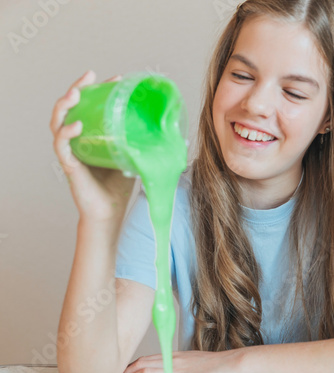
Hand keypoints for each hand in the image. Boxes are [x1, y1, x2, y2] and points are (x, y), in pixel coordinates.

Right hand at [49, 70, 135, 221]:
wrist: (110, 213)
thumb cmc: (119, 188)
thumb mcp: (136, 158)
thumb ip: (149, 146)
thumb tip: (180, 135)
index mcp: (92, 137)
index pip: (90, 108)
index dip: (99, 90)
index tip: (115, 78)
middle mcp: (78, 142)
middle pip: (70, 109)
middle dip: (76, 89)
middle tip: (88, 77)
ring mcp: (72, 153)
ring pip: (58, 123)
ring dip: (64, 106)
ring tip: (75, 94)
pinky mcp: (69, 166)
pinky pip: (61, 146)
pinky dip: (66, 134)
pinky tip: (76, 126)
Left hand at [112, 349, 246, 372]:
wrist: (233, 365)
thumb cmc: (217, 366)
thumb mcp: (195, 362)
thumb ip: (180, 365)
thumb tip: (170, 371)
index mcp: (175, 355)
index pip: (147, 358)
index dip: (132, 365)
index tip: (121, 371)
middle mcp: (172, 361)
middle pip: (142, 363)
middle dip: (125, 372)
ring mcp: (177, 371)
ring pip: (146, 372)